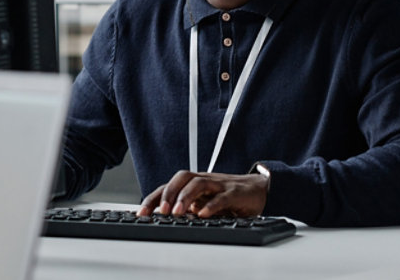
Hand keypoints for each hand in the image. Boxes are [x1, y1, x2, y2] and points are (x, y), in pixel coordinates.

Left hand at [137, 170, 268, 217]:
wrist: (258, 188)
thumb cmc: (227, 196)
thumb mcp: (204, 202)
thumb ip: (188, 209)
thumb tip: (164, 221)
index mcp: (193, 184)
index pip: (169, 187)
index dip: (153, 198)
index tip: (141, 214)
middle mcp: (204, 181)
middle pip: (182, 178)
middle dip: (168, 194)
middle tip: (160, 211)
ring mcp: (219, 185)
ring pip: (198, 184)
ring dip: (185, 197)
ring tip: (178, 212)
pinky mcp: (235, 193)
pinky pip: (222, 196)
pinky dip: (212, 205)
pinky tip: (204, 214)